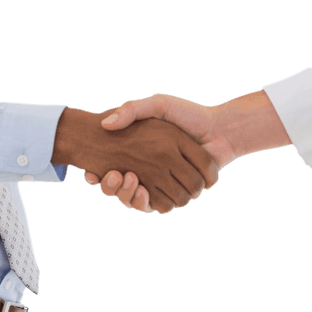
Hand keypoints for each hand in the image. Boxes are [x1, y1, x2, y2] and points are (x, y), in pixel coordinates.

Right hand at [85, 91, 289, 212]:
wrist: (220, 131)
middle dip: (111, 187)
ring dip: (126, 196)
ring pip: (134, 200)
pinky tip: (141, 190)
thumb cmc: (188, 114)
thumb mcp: (157, 105)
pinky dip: (145, 203)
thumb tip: (105, 124)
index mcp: (142, 152)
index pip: (112, 170)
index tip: (91, 173)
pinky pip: (155, 206)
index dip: (102, 175)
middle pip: (119, 189)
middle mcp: (149, 170)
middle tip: (111, 175)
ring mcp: (162, 183)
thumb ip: (132, 109)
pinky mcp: (175, 194)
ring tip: (128, 180)